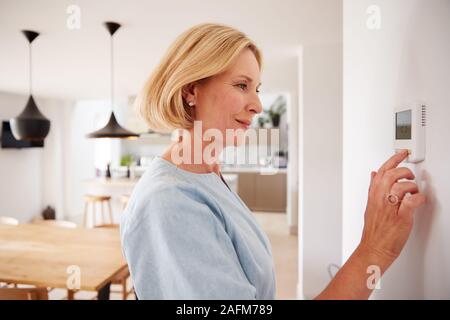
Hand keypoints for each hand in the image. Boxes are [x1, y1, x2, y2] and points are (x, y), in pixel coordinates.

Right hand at [359, 150, 425, 264]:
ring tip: (414, 191)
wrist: (374, 249)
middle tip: (410, 175)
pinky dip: (418, 198)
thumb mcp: (369, 205)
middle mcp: (380, 200)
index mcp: (373, 196)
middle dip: (404, 171)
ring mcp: (390, 209)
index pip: (382, 171)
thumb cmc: (373, 231)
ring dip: (412, 186)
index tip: (402, 153)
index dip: (393, 159)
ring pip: (401, 186)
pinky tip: (418, 200)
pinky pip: (411, 202)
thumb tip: (373, 174)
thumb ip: (373, 189)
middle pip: (391, 175)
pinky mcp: (401, 218)